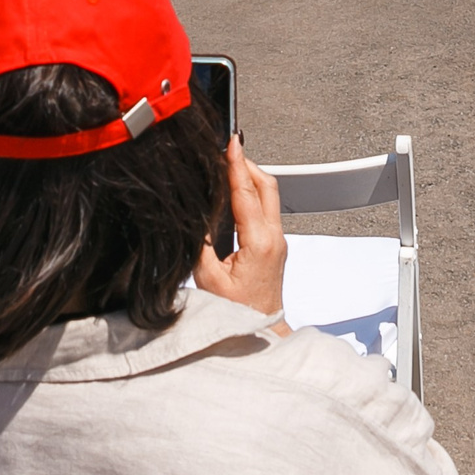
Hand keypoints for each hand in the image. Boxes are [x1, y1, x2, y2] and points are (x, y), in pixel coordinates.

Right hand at [193, 136, 287, 325]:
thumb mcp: (209, 278)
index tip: (231, 144)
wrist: (261, 330)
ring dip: (250, 177)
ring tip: (229, 165)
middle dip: (247, 164)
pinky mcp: (275, 246)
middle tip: (229, 149)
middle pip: (266, 186)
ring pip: (268, 196)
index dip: (236, 165)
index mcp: (260, 242)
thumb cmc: (238, 313)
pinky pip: (266, 210)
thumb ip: (201, 244)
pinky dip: (251, 193)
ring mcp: (278, 241)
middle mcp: (275, 238)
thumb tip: (196, 217)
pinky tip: (236, 192)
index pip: (247, 193)